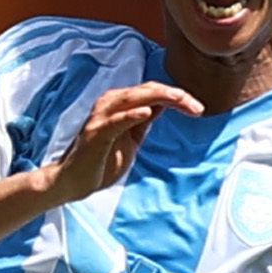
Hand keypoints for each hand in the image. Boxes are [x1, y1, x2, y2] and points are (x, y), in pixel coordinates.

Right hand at [40, 83, 201, 205]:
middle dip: (175, 95)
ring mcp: (101, 118)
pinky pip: (115, 120)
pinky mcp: (95, 134)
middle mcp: (109, 104)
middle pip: (147, 90)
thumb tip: (163, 105)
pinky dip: (131, 114)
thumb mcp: (130, 138)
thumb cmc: (100, 160)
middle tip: (198, 107)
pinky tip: (147, 112)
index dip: (177, 96)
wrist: (73, 182)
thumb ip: (143, 121)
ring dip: (160, 98)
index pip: (152, 91)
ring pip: (134, 98)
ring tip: (182, 101)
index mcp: (119, 103)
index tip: (198, 109)